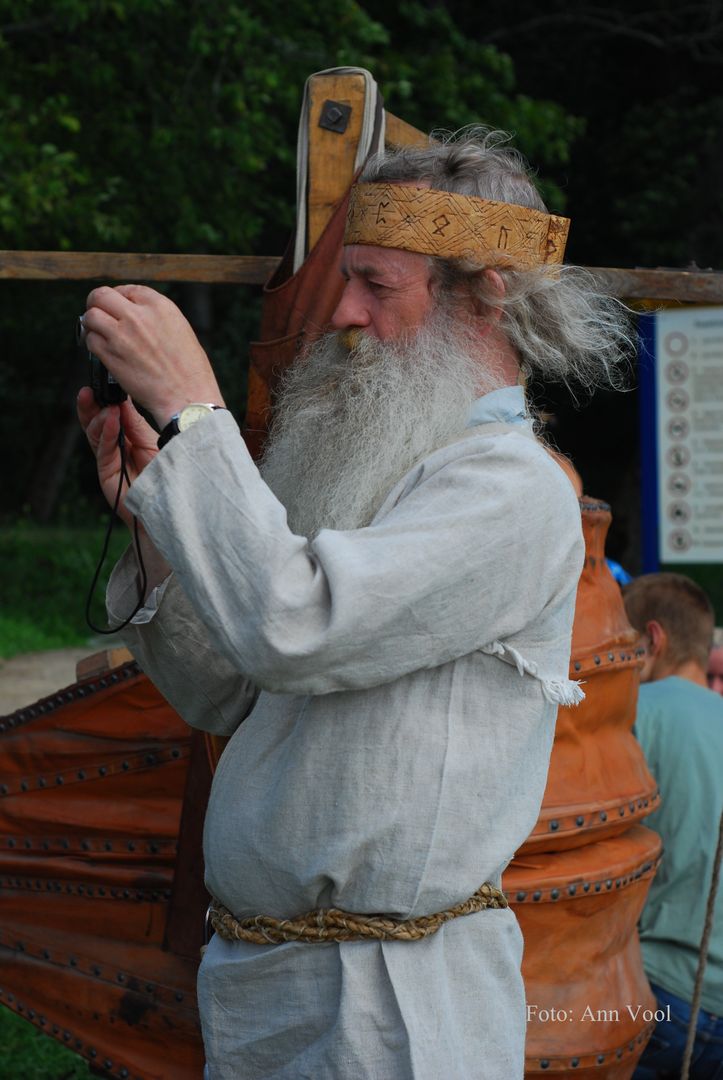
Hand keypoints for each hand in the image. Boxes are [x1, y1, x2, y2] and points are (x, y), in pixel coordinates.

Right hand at [77, 387, 158, 528]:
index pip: (112, 415)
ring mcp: (110, 462)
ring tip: (106, 406)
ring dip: (98, 418)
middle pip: (97, 423)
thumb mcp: (153, 442)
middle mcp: (117, 448)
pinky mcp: (107, 475)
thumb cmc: (169, 474)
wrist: (172, 505)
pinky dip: (107, 434)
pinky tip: (110, 420)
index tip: (105, 383)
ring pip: (95, 435)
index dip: (107, 400)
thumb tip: (122, 400)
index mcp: (129, 438)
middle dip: (91, 406)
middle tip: (89, 391)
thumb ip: (135, 424)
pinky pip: (104, 451)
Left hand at [82, 284, 224, 427]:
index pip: (128, 290)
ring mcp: (122, 335)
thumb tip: (135, 314)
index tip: (118, 308)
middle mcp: (139, 316)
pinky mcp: (111, 355)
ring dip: (92, 324)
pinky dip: (93, 343)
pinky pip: (91, 340)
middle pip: (102, 295)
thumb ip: (157, 317)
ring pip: (91, 316)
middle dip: (97, 303)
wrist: (186, 396)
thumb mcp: (181, 330)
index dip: (120, 298)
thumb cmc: (189, 370)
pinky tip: (101, 349)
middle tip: (99, 314)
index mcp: (160, 306)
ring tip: (97, 332)